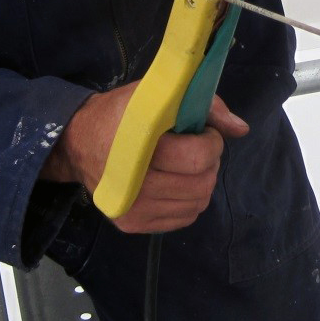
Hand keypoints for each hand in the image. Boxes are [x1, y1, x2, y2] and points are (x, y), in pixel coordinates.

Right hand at [45, 87, 249, 233]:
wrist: (78, 143)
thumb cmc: (120, 113)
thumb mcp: (158, 95)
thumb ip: (206, 107)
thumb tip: (241, 130)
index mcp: (137, 143)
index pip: (197, 158)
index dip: (211, 143)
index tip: (203, 132)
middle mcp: (132, 182)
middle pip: (200, 184)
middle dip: (209, 163)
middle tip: (196, 148)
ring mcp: (130, 208)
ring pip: (197, 204)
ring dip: (201, 182)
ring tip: (185, 165)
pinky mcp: (131, 225)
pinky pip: (184, 218)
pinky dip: (188, 200)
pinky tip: (174, 181)